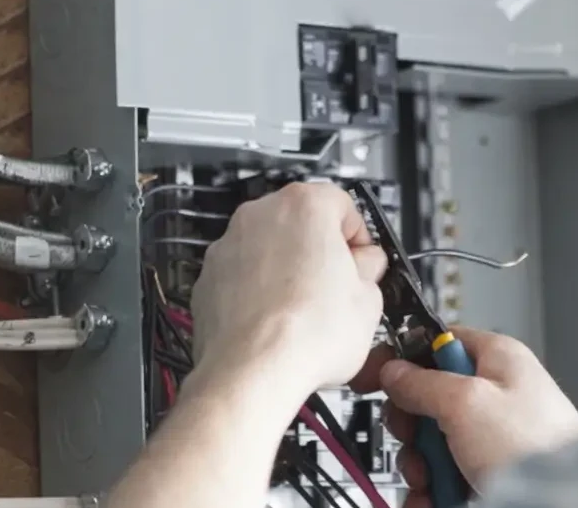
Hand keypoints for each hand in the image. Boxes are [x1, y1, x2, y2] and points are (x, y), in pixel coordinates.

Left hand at [191, 182, 386, 393]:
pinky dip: (258, 292)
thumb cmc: (305, 334)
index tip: (363, 262)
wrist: (252, 372)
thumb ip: (369, 268)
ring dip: (288, 271)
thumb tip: (363, 268)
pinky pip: (243, 276)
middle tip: (338, 288)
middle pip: (303, 223)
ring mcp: (229, 245)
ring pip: (270, 249)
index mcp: (305, 205)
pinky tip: (277, 323)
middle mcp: (261, 215)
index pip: (344, 205)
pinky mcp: (208, 278)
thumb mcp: (369, 299)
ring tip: (306, 312)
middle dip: (321, 251)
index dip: (359, 238)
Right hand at [352, 327, 577, 505]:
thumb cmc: (535, 445)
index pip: (438, 342)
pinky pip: (447, 474)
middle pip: (429, 398)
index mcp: (496, 359)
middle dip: (413, 427)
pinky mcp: (490, 470)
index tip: (377, 377)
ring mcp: (493, 435)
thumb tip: (394, 371)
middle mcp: (495, 393)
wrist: (565, 501)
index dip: (405, 358)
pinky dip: (435, 490)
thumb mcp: (466, 402)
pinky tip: (434, 499)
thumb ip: (423, 382)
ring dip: (423, 465)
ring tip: (434, 481)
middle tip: (416, 440)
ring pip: (434, 442)